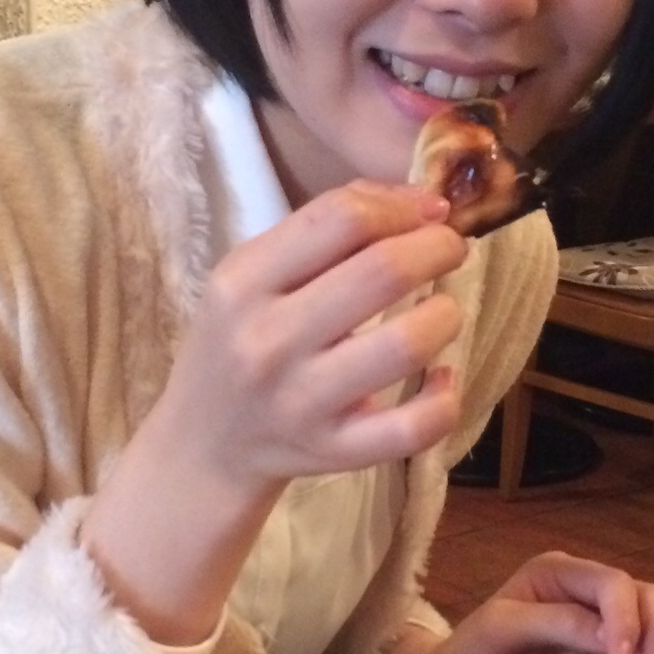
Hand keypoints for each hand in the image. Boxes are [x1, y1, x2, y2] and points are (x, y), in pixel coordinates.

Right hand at [82, 182, 466, 644]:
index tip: (427, 212)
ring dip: (446, 315)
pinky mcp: (333, 451)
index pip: (340, 218)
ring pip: (407, 345)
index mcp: (242, 283)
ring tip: (441, 311)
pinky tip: (443, 379)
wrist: (204, 444)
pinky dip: (445, 399)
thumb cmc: (237, 341)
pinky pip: (414, 428)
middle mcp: (268, 341)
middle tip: (449, 249)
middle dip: (439, 248)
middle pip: (383, 272)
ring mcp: (301, 402)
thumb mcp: (248, 275)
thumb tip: (421, 201)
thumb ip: (322, 229)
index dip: (401, 205)